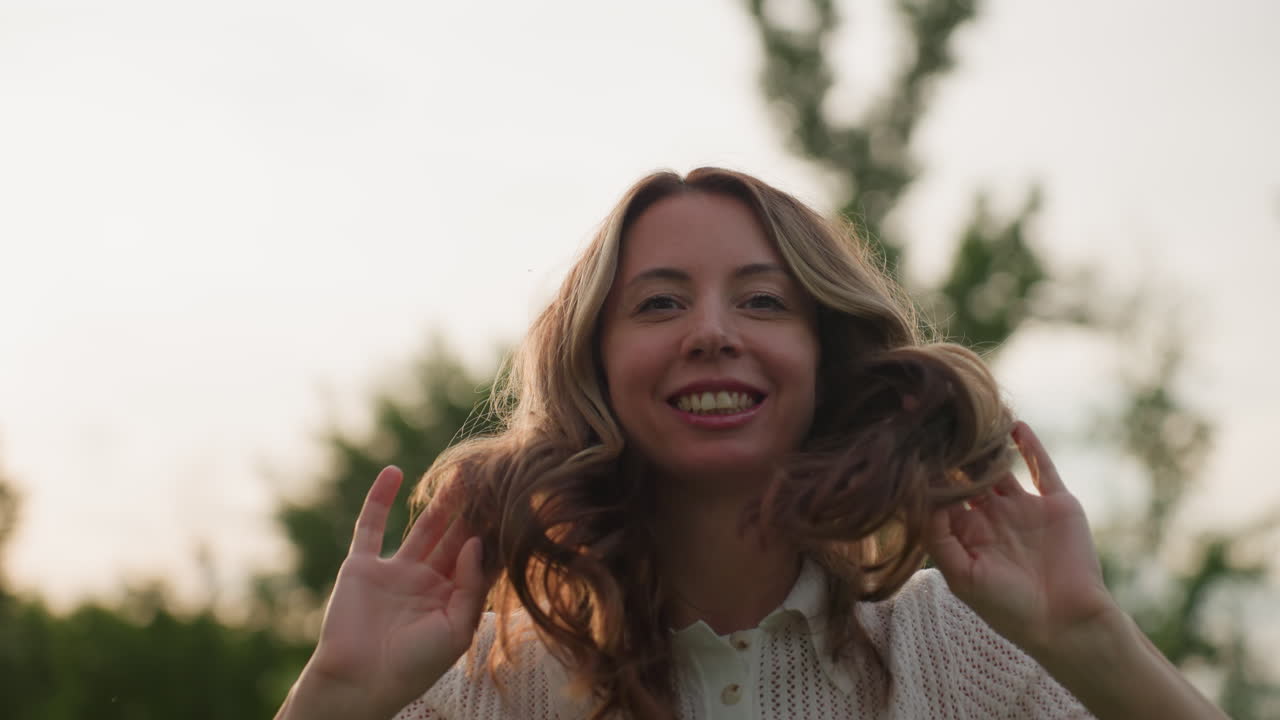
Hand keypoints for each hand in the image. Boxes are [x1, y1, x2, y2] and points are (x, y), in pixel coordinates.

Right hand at [298, 466, 493, 719]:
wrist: (359, 682)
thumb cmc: (413, 666)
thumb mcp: (456, 630)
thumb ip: (470, 586)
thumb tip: (475, 542)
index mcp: (451, 598)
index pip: (477, 558)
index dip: (494, 533)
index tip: (515, 503)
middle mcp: (426, 580)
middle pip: (455, 536)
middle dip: (473, 510)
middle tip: (493, 476)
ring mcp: (394, 570)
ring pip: (422, 526)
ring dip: (440, 499)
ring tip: (460, 470)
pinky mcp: (362, 565)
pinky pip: (370, 525)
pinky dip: (379, 498)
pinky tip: (393, 471)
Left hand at [925, 421, 1115, 656]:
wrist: (1066, 621)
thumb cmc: (1008, 607)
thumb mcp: (962, 577)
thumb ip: (939, 539)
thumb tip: (924, 499)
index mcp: (968, 536)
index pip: (944, 497)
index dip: (930, 478)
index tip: (912, 450)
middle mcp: (994, 518)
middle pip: (969, 477)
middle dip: (954, 456)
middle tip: (936, 424)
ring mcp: (1025, 509)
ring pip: (1001, 468)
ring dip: (987, 447)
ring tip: (970, 418)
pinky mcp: (1056, 504)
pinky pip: (1042, 468)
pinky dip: (1030, 446)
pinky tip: (1014, 424)